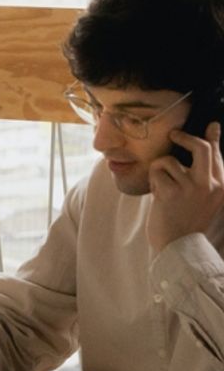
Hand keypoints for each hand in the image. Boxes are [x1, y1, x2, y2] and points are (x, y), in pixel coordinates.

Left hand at [147, 122, 223, 252]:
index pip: (216, 154)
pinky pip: (156, 171)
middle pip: (200, 147)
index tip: (211, 125)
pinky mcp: (172, 192)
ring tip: (163, 188)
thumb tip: (209, 146)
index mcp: (221, 186)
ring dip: (159, 172)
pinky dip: (153, 181)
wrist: (177, 245)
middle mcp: (211, 185)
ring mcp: (192, 188)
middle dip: (184, 137)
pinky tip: (158, 196)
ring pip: (168, 160)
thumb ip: (206, 172)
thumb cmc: (186, 218)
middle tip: (173, 135)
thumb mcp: (204, 196)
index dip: (211, 137)